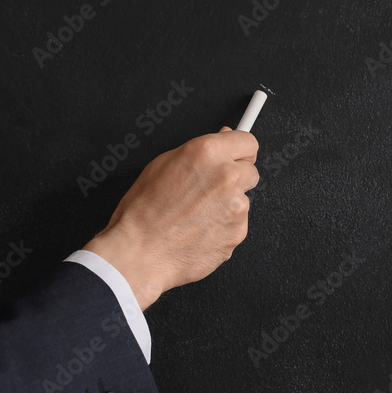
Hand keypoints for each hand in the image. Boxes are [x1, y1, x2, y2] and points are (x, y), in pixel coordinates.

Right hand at [82, 127, 258, 309]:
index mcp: (207, 153)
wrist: (140, 253)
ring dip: (229, 205)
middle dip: (236, 178)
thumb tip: (222, 140)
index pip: (248, 141)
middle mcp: (227, 176)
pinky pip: (238, 223)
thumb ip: (200, 151)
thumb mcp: (161, 165)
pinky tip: (201, 229)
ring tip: (197, 215)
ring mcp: (237, 206)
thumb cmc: (143, 213)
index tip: (236, 158)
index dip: (239, 151)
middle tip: (210, 190)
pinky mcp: (239, 231)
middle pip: (251, 171)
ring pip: (244, 200)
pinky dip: (225, 226)